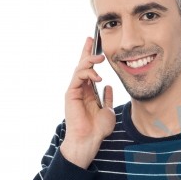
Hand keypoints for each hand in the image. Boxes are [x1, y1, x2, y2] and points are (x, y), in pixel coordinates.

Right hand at [60, 37, 115, 168]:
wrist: (89, 140)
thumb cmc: (97, 129)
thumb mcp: (108, 111)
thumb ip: (108, 98)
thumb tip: (109, 87)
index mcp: (88, 92)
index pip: (89, 71)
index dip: (91, 57)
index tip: (96, 44)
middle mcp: (80, 89)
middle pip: (82, 65)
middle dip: (87, 51)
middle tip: (92, 39)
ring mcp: (74, 91)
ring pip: (79, 69)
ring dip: (90, 61)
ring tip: (101, 58)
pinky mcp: (70, 94)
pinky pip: (78, 78)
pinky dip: (88, 74)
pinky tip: (98, 77)